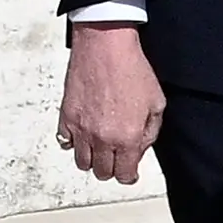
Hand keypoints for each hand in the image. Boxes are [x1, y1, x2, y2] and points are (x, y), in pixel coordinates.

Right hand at [59, 23, 165, 183]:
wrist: (105, 46)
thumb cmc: (133, 70)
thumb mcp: (156, 103)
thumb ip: (150, 132)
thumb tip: (139, 148)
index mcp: (127, 138)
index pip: (124, 175)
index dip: (129, 176)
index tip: (130, 173)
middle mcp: (102, 139)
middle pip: (102, 172)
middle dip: (111, 168)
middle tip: (116, 158)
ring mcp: (81, 129)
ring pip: (82, 162)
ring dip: (92, 159)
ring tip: (100, 147)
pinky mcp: (66, 117)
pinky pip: (65, 142)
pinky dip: (73, 143)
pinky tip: (83, 135)